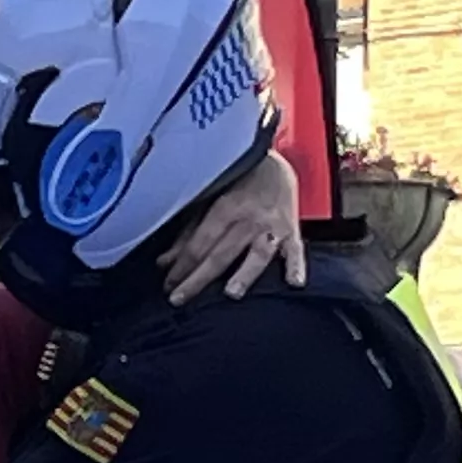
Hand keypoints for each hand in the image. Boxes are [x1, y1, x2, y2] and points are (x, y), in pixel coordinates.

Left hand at [162, 148, 304, 305]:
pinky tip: (294, 283)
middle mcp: (250, 218)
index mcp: (226, 207)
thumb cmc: (235, 185)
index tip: (168, 286)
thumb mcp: (207, 202)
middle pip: (222, 253)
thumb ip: (188, 234)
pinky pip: (297, 250)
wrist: (274, 164)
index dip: (181, 266)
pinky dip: (297, 266)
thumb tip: (164, 263)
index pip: (200, 243)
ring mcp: (273, 226)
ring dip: (245, 274)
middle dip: (199, 278)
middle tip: (179, 299)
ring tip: (232, 293)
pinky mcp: (293, 230)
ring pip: (258, 254)